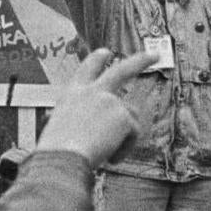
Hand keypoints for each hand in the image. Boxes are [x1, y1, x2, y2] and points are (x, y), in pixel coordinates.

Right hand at [37, 50, 149, 167]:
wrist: (62, 158)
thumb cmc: (56, 152)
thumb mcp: (60, 129)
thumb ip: (79, 123)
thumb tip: (93, 134)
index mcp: (71, 94)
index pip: (86, 70)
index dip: (96, 59)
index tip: (105, 52)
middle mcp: (92, 91)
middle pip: (121, 70)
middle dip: (140, 61)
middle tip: (155, 55)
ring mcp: (110, 101)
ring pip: (130, 119)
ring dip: (124, 138)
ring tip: (105, 154)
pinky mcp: (123, 115)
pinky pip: (132, 136)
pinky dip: (123, 150)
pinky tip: (109, 158)